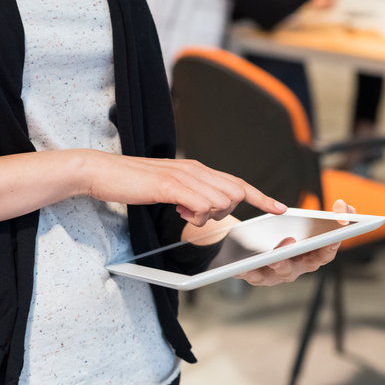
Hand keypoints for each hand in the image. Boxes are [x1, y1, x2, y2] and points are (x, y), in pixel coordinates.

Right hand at [85, 151, 285, 226]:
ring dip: (206, 215)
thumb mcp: (170, 190)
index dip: (262, 197)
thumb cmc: (134, 183)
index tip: (281, 208)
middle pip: (235, 193)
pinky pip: (202, 204)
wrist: (104, 172)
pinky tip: (179, 211)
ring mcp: (186, 176)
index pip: (238, 183)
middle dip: (225, 211)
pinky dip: (196, 214)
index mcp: (198, 170)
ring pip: (222, 201)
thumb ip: (191, 196)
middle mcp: (197, 170)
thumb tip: (203, 210)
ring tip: (182, 211)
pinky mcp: (172, 186)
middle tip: (195, 214)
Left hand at [236, 199, 355, 286]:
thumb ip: (336, 213)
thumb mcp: (315, 219)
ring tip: (274, 258)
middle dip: (309, 254)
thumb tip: (341, 207)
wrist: (261, 239)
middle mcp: (301, 265)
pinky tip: (244, 265)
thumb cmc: (295, 229)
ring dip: (281, 265)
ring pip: (284, 271)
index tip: (334, 238)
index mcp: (316, 254)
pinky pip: (256, 275)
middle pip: (308, 264)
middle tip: (298, 245)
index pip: (328, 252)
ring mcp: (282, 272)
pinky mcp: (261, 275)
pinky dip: (250, 271)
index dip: (332, 246)